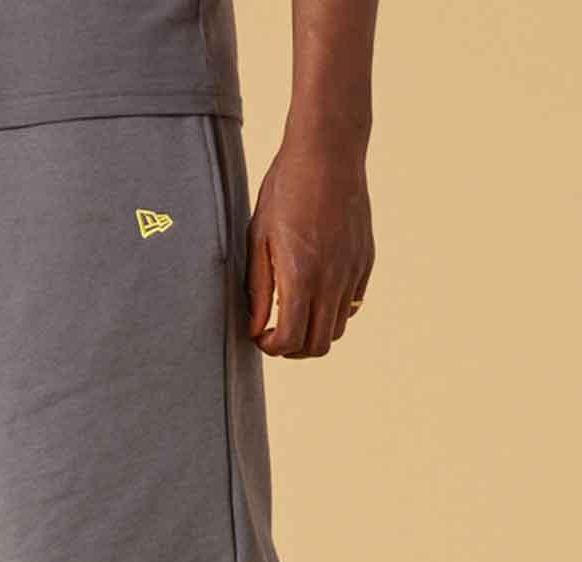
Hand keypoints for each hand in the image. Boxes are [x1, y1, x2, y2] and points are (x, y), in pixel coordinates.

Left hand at [247, 141, 373, 358]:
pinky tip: (315, 292)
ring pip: (337, 329)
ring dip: (314, 331)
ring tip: (295, 314)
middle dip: (293, 349)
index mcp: (300, 277)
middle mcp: (332, 280)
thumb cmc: (285, 190)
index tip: (261, 336)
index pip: (291, 340)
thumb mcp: (259, 238)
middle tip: (276, 333)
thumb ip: (258, 288)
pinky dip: (332, 311)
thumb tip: (256, 327)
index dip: (272, 347)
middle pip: (318, 345)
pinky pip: (352, 304)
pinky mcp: (365, 261)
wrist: (328, 152)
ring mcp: (353, 272)